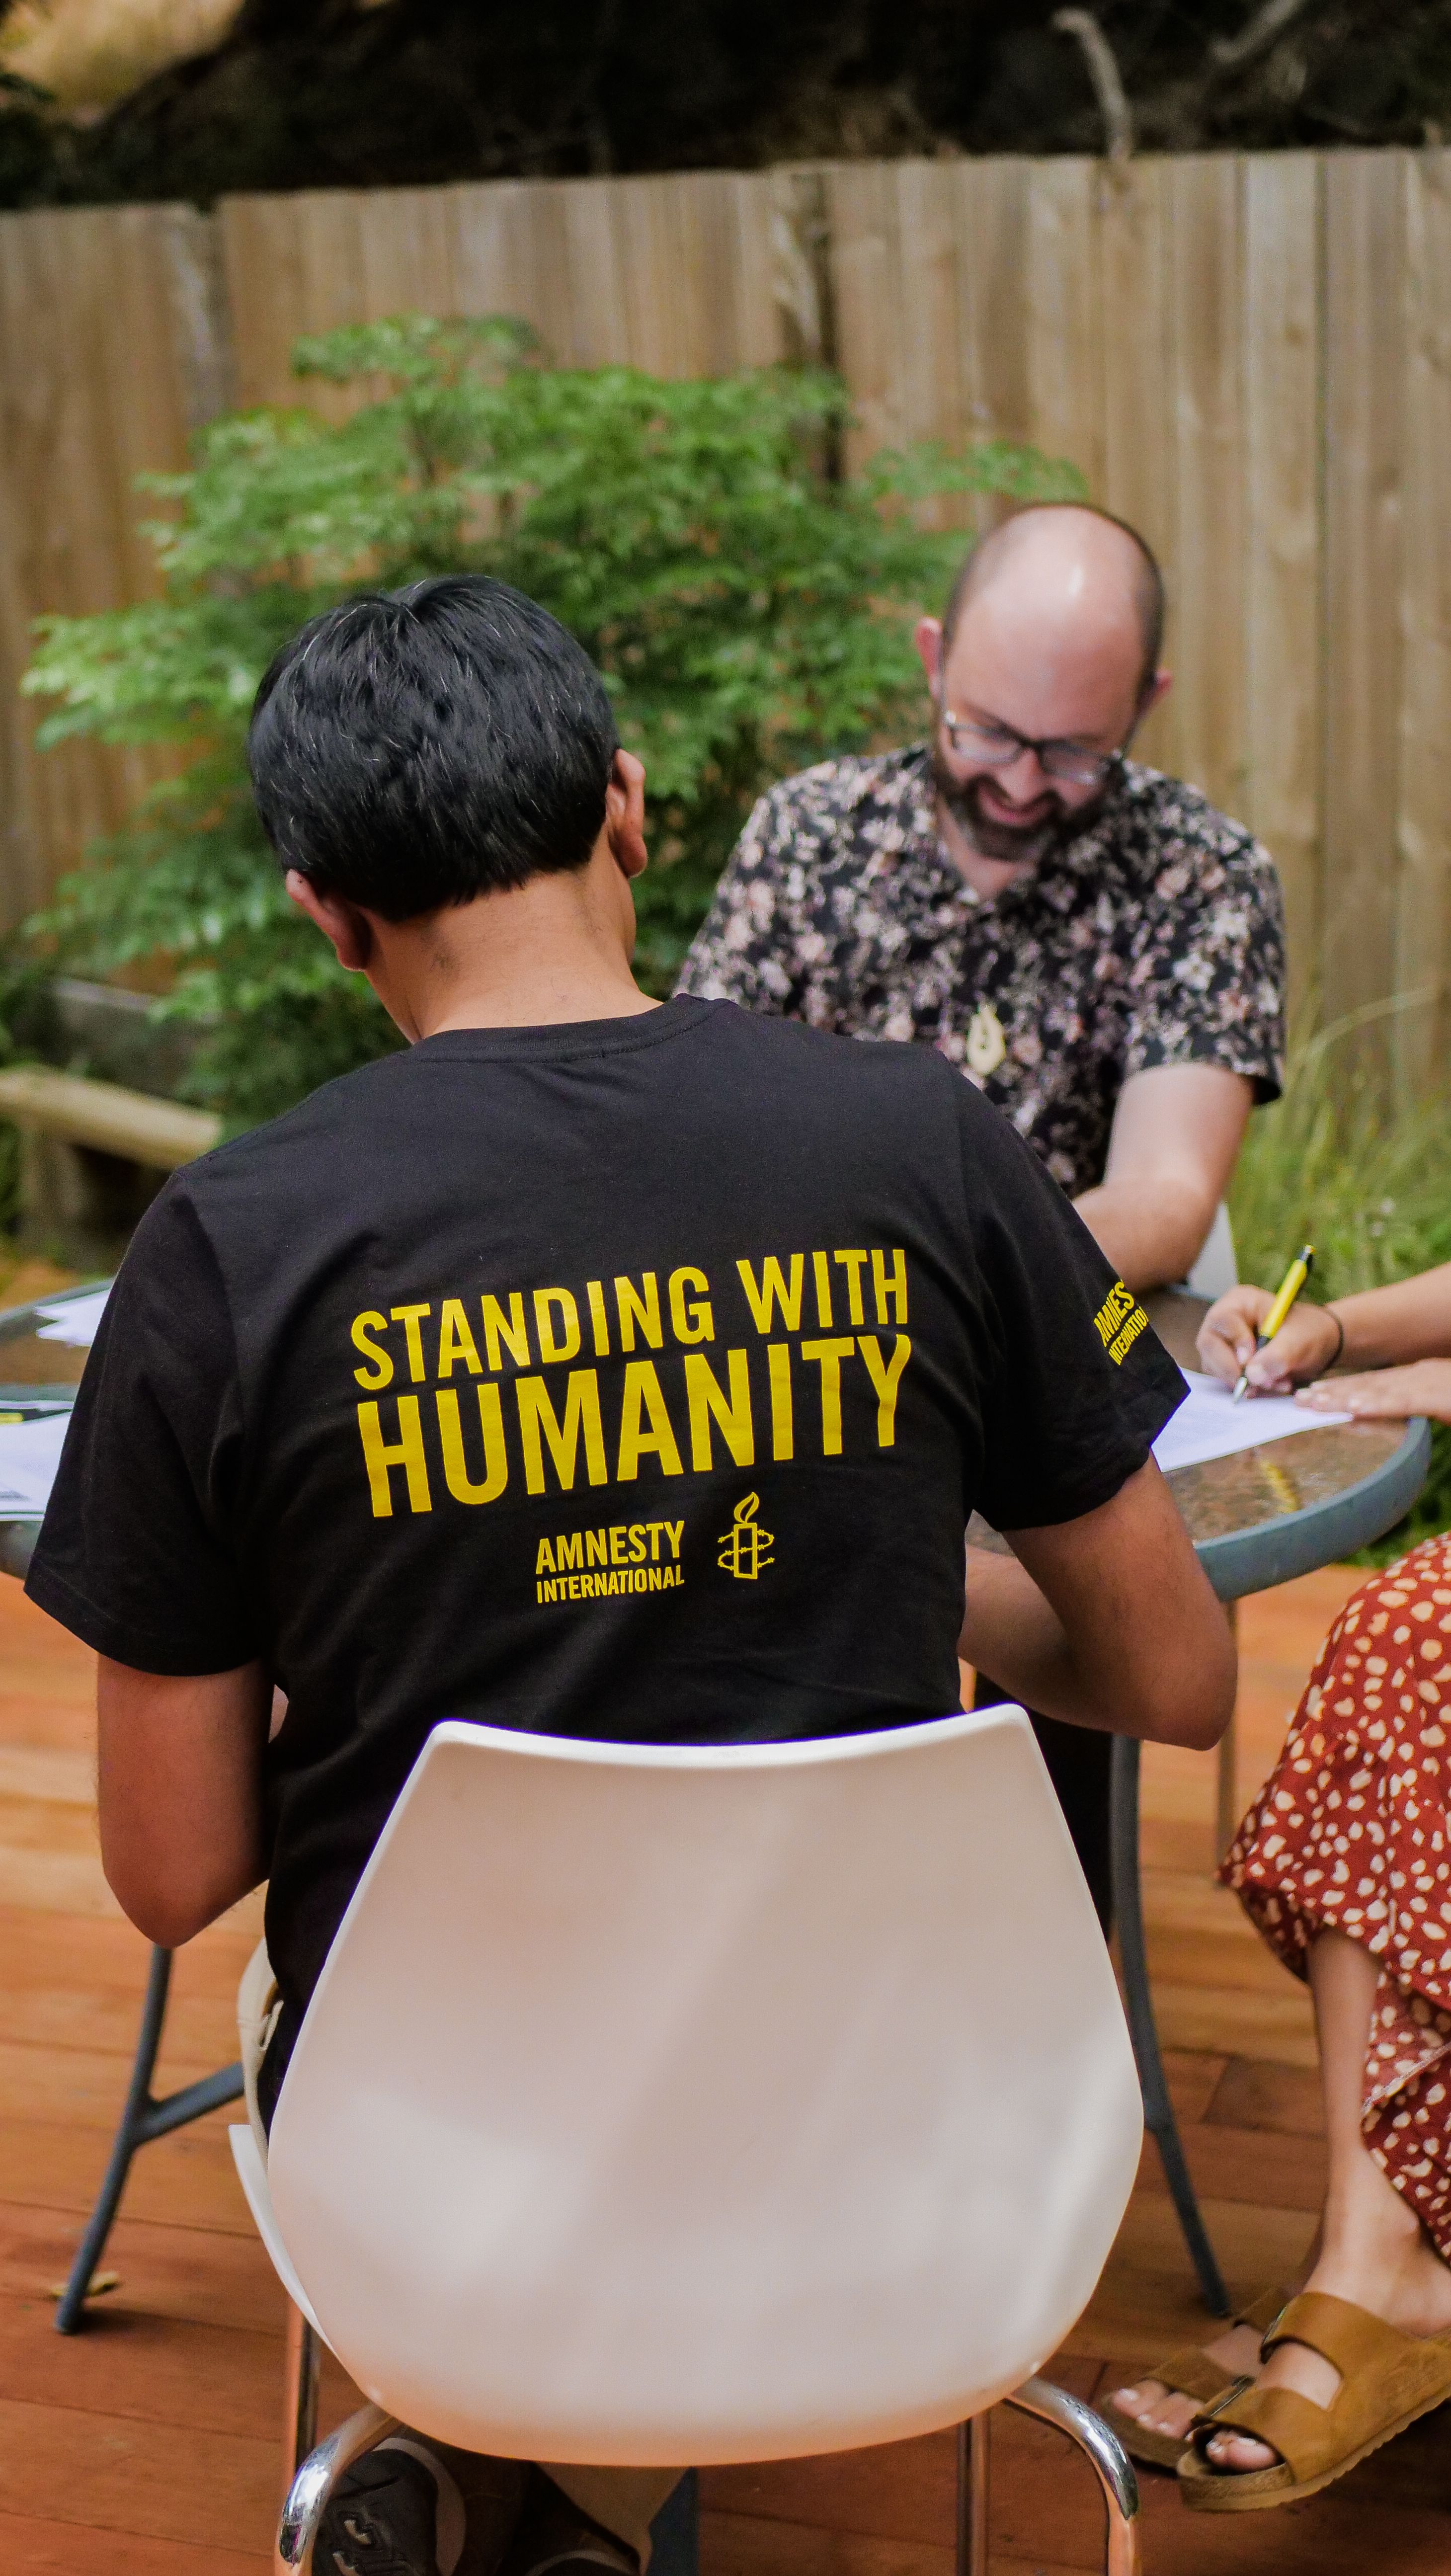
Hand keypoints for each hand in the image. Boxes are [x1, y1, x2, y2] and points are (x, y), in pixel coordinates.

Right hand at [1196, 1285, 1341, 1392]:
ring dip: (1241, 1381)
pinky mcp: (1225, 1362)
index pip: (1224, 1320)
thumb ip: (1278, 1355)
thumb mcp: (1299, 1340)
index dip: (1236, 1342)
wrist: (1316, 1345)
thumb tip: (1252, 1375)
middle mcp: (1225, 1320)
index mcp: (1240, 1301)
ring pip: (1214, 1365)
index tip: (1250, 1361)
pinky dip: (1245, 1387)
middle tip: (1257, 1384)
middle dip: (1233, 1369)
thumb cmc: (1308, 1332)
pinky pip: (1224, 1378)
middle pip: (1210, 1345)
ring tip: (1274, 1384)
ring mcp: (1222, 1342)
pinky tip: (1267, 1386)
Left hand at [1297, 1360, 1450, 1424]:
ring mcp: (1432, 1383)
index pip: (1376, 1381)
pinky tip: (1352, 1409)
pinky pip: (1404, 1401)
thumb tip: (1399, 1411)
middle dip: (1332, 1391)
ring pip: (1379, 1390)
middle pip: (1370, 1383)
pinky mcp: (1441, 1397)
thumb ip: (1421, 1404)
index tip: (1312, 1393)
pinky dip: (1377, 1404)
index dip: (1343, 1387)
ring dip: (1343, 1395)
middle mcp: (1423, 1375)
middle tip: (1297, 1399)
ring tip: (1311, 1403)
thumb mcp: (1445, 1402)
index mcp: (1423, 1376)